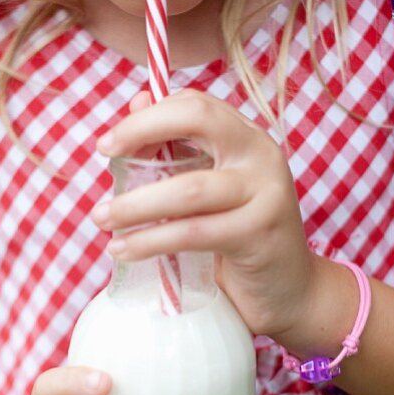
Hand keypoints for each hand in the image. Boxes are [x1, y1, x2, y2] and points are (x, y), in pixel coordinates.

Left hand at [94, 89, 314, 338]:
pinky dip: (151, 241)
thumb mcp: (209, 191)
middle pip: (198, 118)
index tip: (109, 142)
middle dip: (141, 131)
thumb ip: (179, 151)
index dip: (148, 115)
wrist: (290, 291)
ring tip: (103, 219)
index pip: (195, 104)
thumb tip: (137, 103)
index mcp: (247, 139)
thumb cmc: (240, 238)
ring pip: (188, 189)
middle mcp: (261, 155)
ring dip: (135, 204)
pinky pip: (193, 234)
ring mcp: (266, 193)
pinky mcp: (259, 234)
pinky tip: (124, 250)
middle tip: (103, 156)